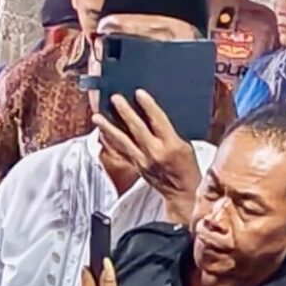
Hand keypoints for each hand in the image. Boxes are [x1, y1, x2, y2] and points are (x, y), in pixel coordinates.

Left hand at [95, 91, 200, 210]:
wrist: (182, 192)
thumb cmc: (188, 167)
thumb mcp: (186, 145)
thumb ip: (171, 131)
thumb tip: (155, 115)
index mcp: (172, 145)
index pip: (158, 121)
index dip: (148, 106)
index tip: (139, 93)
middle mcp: (155, 153)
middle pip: (137, 129)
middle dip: (125, 112)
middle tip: (115, 98)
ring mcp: (143, 161)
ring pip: (123, 141)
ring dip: (109, 128)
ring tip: (98, 117)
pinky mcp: (136, 167)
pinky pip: (121, 152)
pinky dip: (111, 142)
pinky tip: (102, 133)